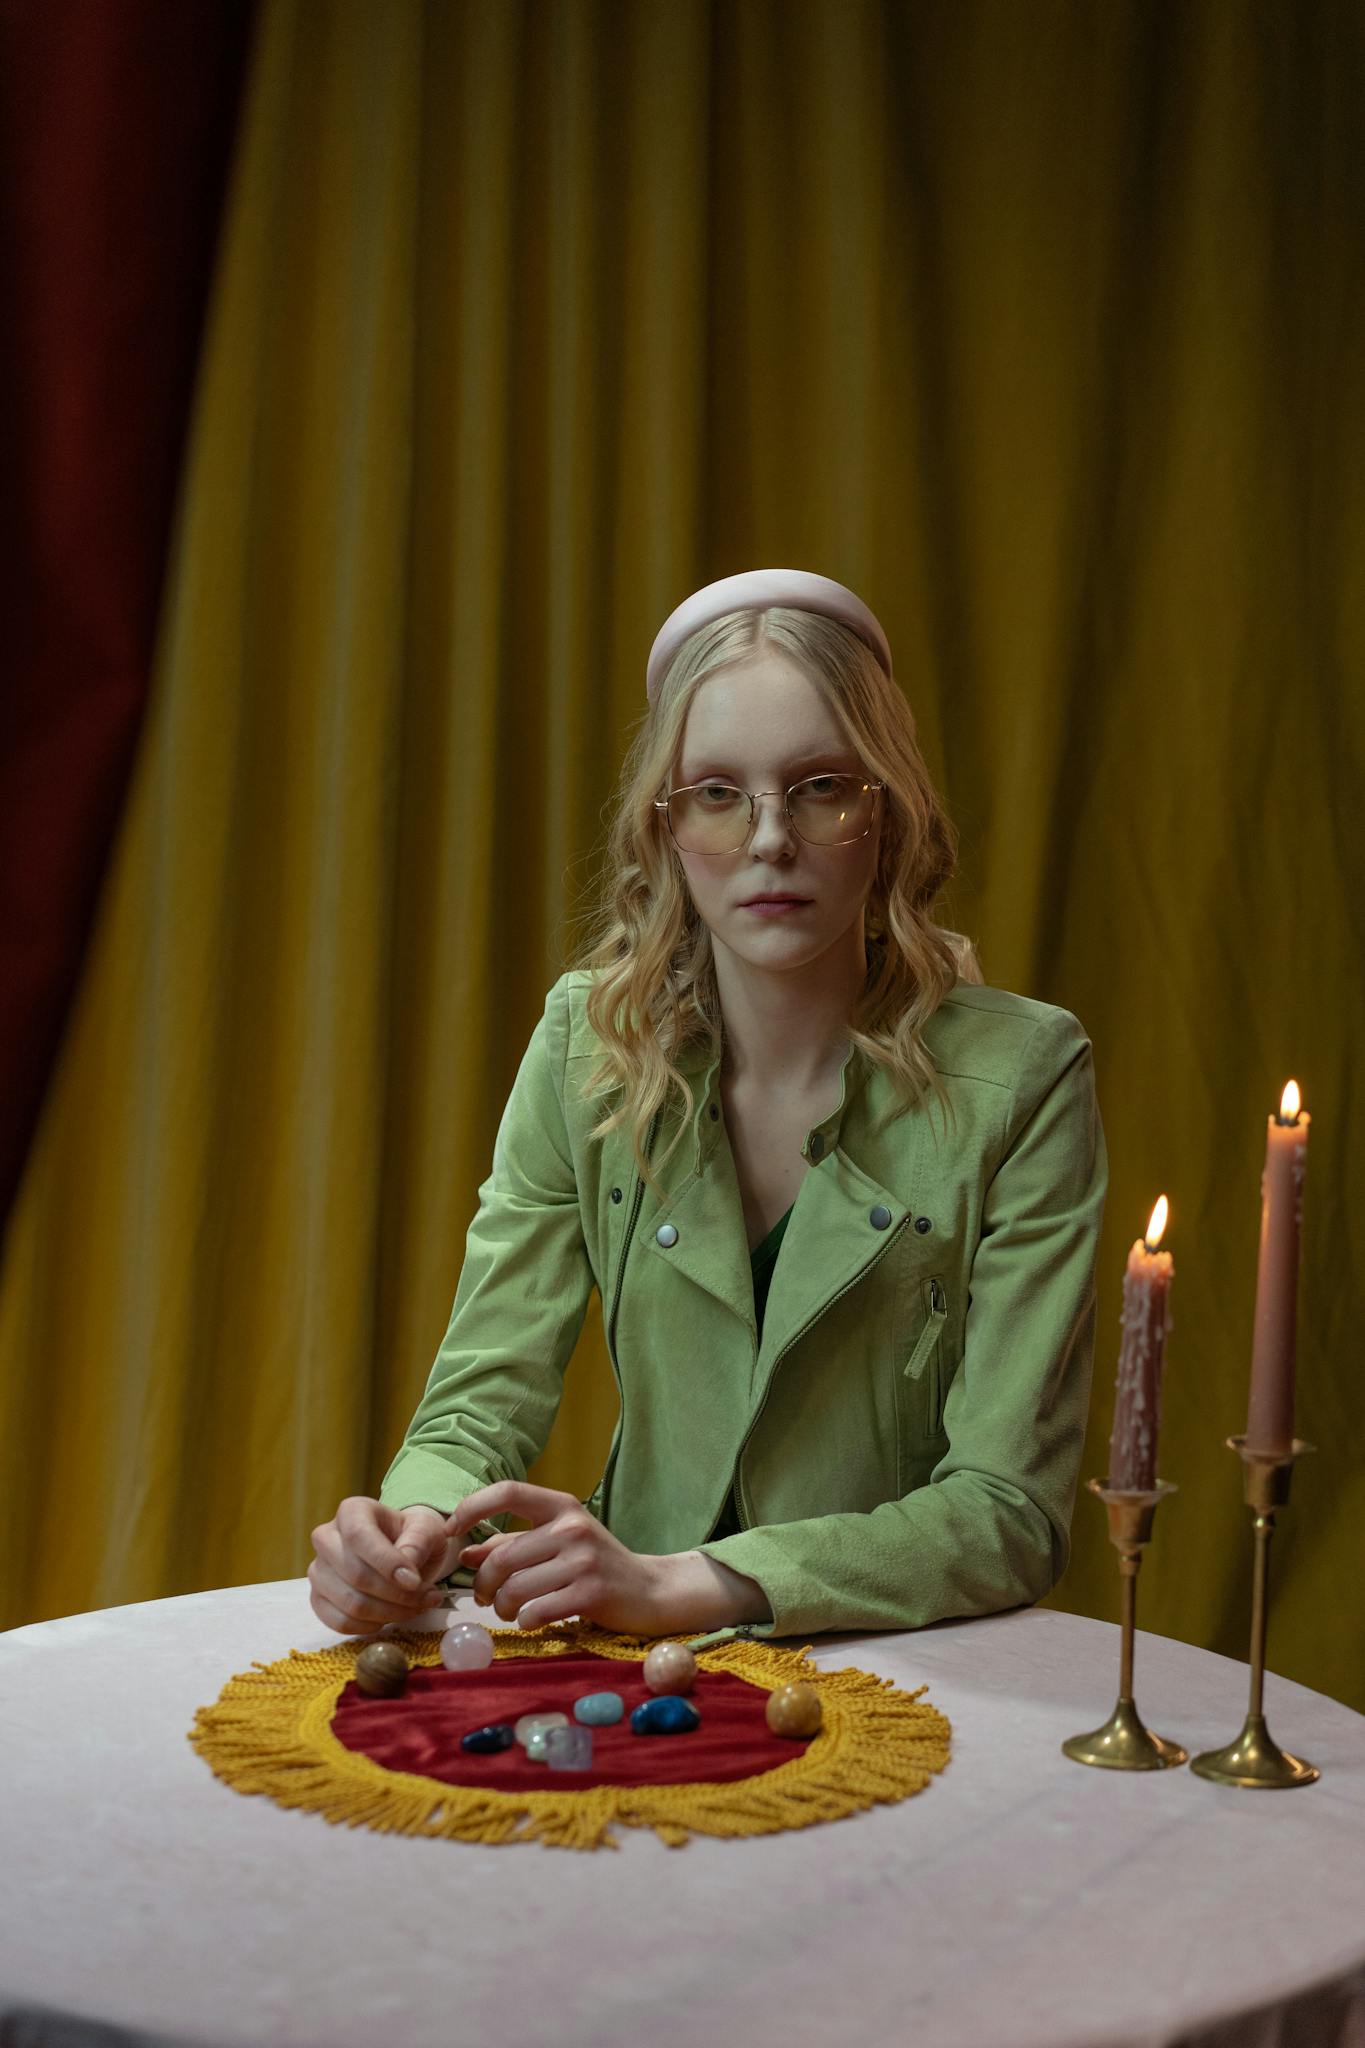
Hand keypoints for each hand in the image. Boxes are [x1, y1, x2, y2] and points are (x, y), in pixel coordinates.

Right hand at [308, 1497, 456, 1634]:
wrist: (404, 1553)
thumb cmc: (414, 1537)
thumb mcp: (427, 1529)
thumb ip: (419, 1542)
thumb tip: (405, 1568)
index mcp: (352, 1511)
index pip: (359, 1536)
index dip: (387, 1563)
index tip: (415, 1582)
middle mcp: (326, 1537)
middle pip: (355, 1574)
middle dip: (396, 1594)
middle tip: (428, 1598)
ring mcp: (318, 1570)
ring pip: (349, 1603)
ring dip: (389, 1613)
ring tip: (417, 1607)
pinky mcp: (318, 1599)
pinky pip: (340, 1622)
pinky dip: (371, 1626)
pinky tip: (391, 1617)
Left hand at [447, 1482, 667, 1634]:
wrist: (648, 1590)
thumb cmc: (594, 1565)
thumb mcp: (556, 1544)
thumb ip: (511, 1545)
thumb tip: (463, 1554)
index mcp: (561, 1506)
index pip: (508, 1492)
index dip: (472, 1508)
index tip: (451, 1530)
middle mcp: (571, 1527)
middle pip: (502, 1556)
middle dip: (482, 1583)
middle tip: (483, 1597)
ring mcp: (583, 1560)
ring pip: (515, 1588)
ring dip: (502, 1607)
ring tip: (508, 1611)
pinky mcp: (591, 1593)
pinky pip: (536, 1612)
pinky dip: (524, 1621)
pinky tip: (532, 1619)